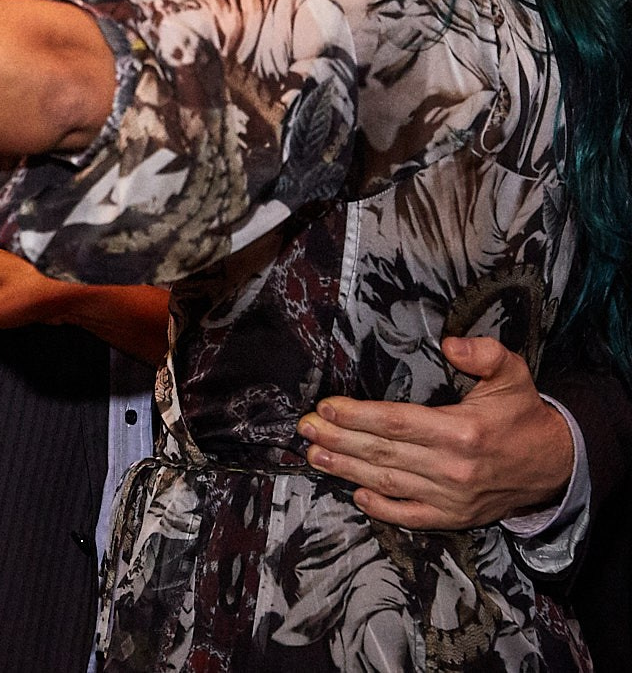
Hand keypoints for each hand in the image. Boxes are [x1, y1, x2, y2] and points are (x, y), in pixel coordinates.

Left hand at [299, 336, 575, 528]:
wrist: (556, 465)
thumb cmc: (523, 415)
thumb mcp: (513, 374)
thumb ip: (485, 353)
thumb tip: (450, 344)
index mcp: (462, 431)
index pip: (396, 422)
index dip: (357, 415)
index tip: (325, 407)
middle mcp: (453, 467)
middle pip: (383, 452)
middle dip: (339, 439)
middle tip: (304, 429)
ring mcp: (452, 496)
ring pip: (388, 481)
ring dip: (346, 469)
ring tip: (314, 454)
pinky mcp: (455, 516)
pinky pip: (410, 514)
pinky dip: (381, 507)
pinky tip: (355, 493)